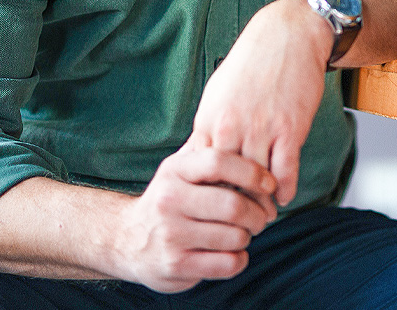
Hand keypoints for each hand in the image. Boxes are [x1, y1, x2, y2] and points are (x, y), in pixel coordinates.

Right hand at [110, 144, 278, 292]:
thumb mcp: (179, 169)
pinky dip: (239, 259)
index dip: (253, 172)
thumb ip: (206, 148)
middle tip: (262, 216)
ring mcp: (171, 235)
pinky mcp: (176, 266)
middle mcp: (169, 201)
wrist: (126, 240)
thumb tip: (244, 130)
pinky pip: (227, 263)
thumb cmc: (169, 199)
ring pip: (235, 236)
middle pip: (232, 204)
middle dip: (258, 213)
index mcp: (174, 171)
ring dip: (248, 236)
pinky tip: (232, 252)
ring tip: (243, 233)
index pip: (219, 162)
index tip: (269, 184)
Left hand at [189, 0, 332, 205]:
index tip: (210, 210)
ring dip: (260, 205)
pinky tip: (283, 197)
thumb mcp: (218, 95)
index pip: (199, 173)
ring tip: (261, 217)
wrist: (287, 36)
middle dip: (231, 207)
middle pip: (226, 184)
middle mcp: (231, 128)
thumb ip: (209, 129)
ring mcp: (261, 130)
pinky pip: (285, 173)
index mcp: (209, 122)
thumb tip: (196, 159)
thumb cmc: (251, 65)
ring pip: (256, 184)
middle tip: (236, 223)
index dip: (204, 196)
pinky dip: (284, 191)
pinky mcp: (289, 129)